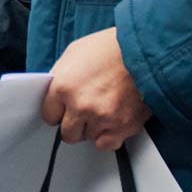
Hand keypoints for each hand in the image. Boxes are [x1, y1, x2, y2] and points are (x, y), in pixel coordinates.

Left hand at [40, 27, 151, 150]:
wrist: (142, 48)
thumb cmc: (111, 47)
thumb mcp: (74, 53)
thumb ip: (60, 77)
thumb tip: (54, 92)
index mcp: (64, 86)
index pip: (49, 115)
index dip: (57, 111)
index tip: (63, 109)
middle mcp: (81, 105)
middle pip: (67, 133)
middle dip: (73, 123)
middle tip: (83, 111)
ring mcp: (102, 118)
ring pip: (88, 138)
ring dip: (93, 127)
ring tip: (103, 107)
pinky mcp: (123, 126)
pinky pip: (106, 144)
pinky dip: (108, 136)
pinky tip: (111, 120)